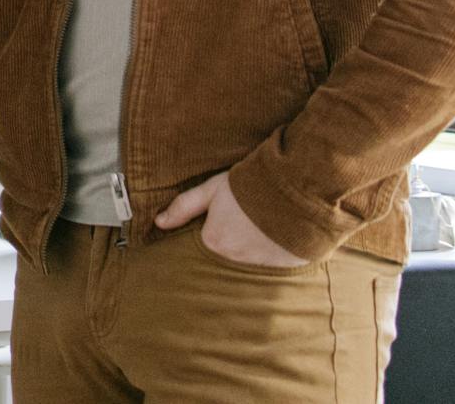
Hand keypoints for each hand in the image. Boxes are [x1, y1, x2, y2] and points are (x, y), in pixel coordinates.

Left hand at [155, 171, 305, 267]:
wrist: (296, 189)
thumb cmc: (250, 186)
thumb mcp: (212, 190)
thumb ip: (184, 206)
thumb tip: (159, 222)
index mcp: (214, 242)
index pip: (207, 241)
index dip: (215, 226)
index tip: (225, 216)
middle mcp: (235, 260)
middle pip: (229, 253)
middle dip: (234, 240)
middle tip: (246, 221)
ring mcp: (261, 266)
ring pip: (251, 259)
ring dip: (255, 247)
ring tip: (263, 225)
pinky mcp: (285, 268)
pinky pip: (274, 264)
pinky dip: (274, 252)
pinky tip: (279, 235)